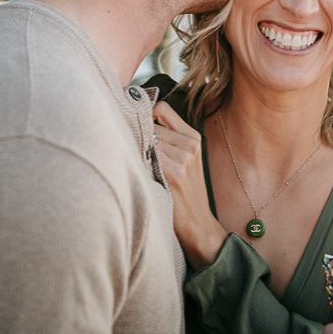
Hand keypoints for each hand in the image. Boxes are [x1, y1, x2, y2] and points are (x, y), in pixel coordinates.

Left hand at [153, 101, 226, 270]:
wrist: (197, 224)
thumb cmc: (184, 193)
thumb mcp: (185, 160)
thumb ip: (169, 138)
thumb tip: (137, 119)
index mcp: (193, 137)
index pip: (162, 108)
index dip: (146, 114)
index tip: (137, 126)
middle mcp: (190, 144)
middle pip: (149, 124)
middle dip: (138, 135)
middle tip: (135, 154)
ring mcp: (183, 157)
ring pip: (145, 140)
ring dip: (136, 150)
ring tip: (140, 169)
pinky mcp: (173, 172)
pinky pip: (145, 155)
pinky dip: (138, 162)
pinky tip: (141, 176)